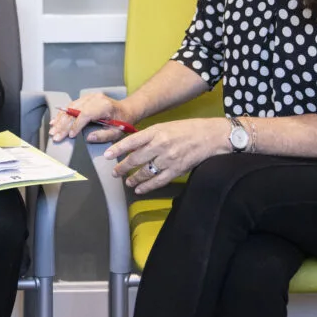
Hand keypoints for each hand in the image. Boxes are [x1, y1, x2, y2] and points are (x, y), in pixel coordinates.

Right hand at [48, 91, 135, 143]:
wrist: (125, 110)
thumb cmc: (122, 122)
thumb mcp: (116, 132)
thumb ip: (103, 136)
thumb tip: (88, 138)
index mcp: (104, 106)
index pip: (86, 114)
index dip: (76, 125)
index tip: (70, 136)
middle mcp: (95, 98)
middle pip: (75, 110)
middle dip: (64, 125)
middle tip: (56, 136)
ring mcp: (89, 97)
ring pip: (70, 107)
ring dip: (60, 120)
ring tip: (53, 131)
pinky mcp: (84, 99)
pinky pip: (71, 106)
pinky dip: (62, 114)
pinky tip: (55, 122)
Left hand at [105, 118, 230, 193]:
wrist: (211, 136)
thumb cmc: (188, 129)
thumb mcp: (166, 126)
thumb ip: (149, 136)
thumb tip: (132, 145)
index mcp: (156, 131)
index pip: (132, 140)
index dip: (117, 149)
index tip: (106, 155)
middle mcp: (160, 145)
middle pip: (135, 159)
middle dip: (122, 167)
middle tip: (115, 173)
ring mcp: (168, 159)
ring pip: (145, 172)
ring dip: (133, 179)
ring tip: (127, 182)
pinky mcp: (176, 170)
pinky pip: (158, 181)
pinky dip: (147, 187)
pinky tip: (140, 189)